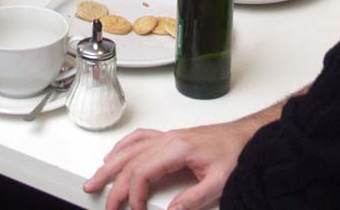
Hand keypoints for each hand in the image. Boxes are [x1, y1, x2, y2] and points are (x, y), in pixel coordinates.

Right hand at [84, 119, 253, 209]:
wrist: (243, 136)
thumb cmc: (233, 154)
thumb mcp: (218, 182)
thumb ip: (193, 199)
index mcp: (178, 148)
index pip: (144, 170)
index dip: (134, 193)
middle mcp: (169, 139)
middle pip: (131, 159)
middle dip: (114, 182)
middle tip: (104, 202)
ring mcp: (167, 136)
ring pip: (131, 147)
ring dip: (111, 163)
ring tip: (96, 179)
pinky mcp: (170, 137)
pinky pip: (140, 138)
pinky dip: (123, 147)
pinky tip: (115, 156)